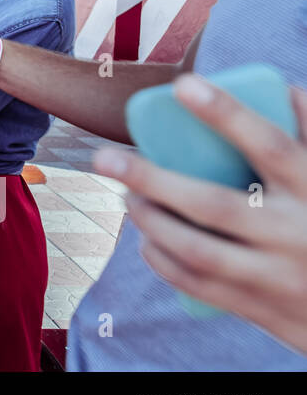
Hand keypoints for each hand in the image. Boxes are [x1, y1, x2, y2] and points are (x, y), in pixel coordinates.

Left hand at [93, 74, 306, 355]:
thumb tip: (280, 89)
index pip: (271, 145)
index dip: (227, 113)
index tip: (183, 85)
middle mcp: (297, 234)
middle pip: (214, 205)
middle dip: (152, 180)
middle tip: (107, 158)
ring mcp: (279, 276)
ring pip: (198, 251)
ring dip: (151, 221)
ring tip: (127, 196)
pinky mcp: (264, 309)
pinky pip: (201, 286)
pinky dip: (164, 261)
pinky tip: (145, 239)